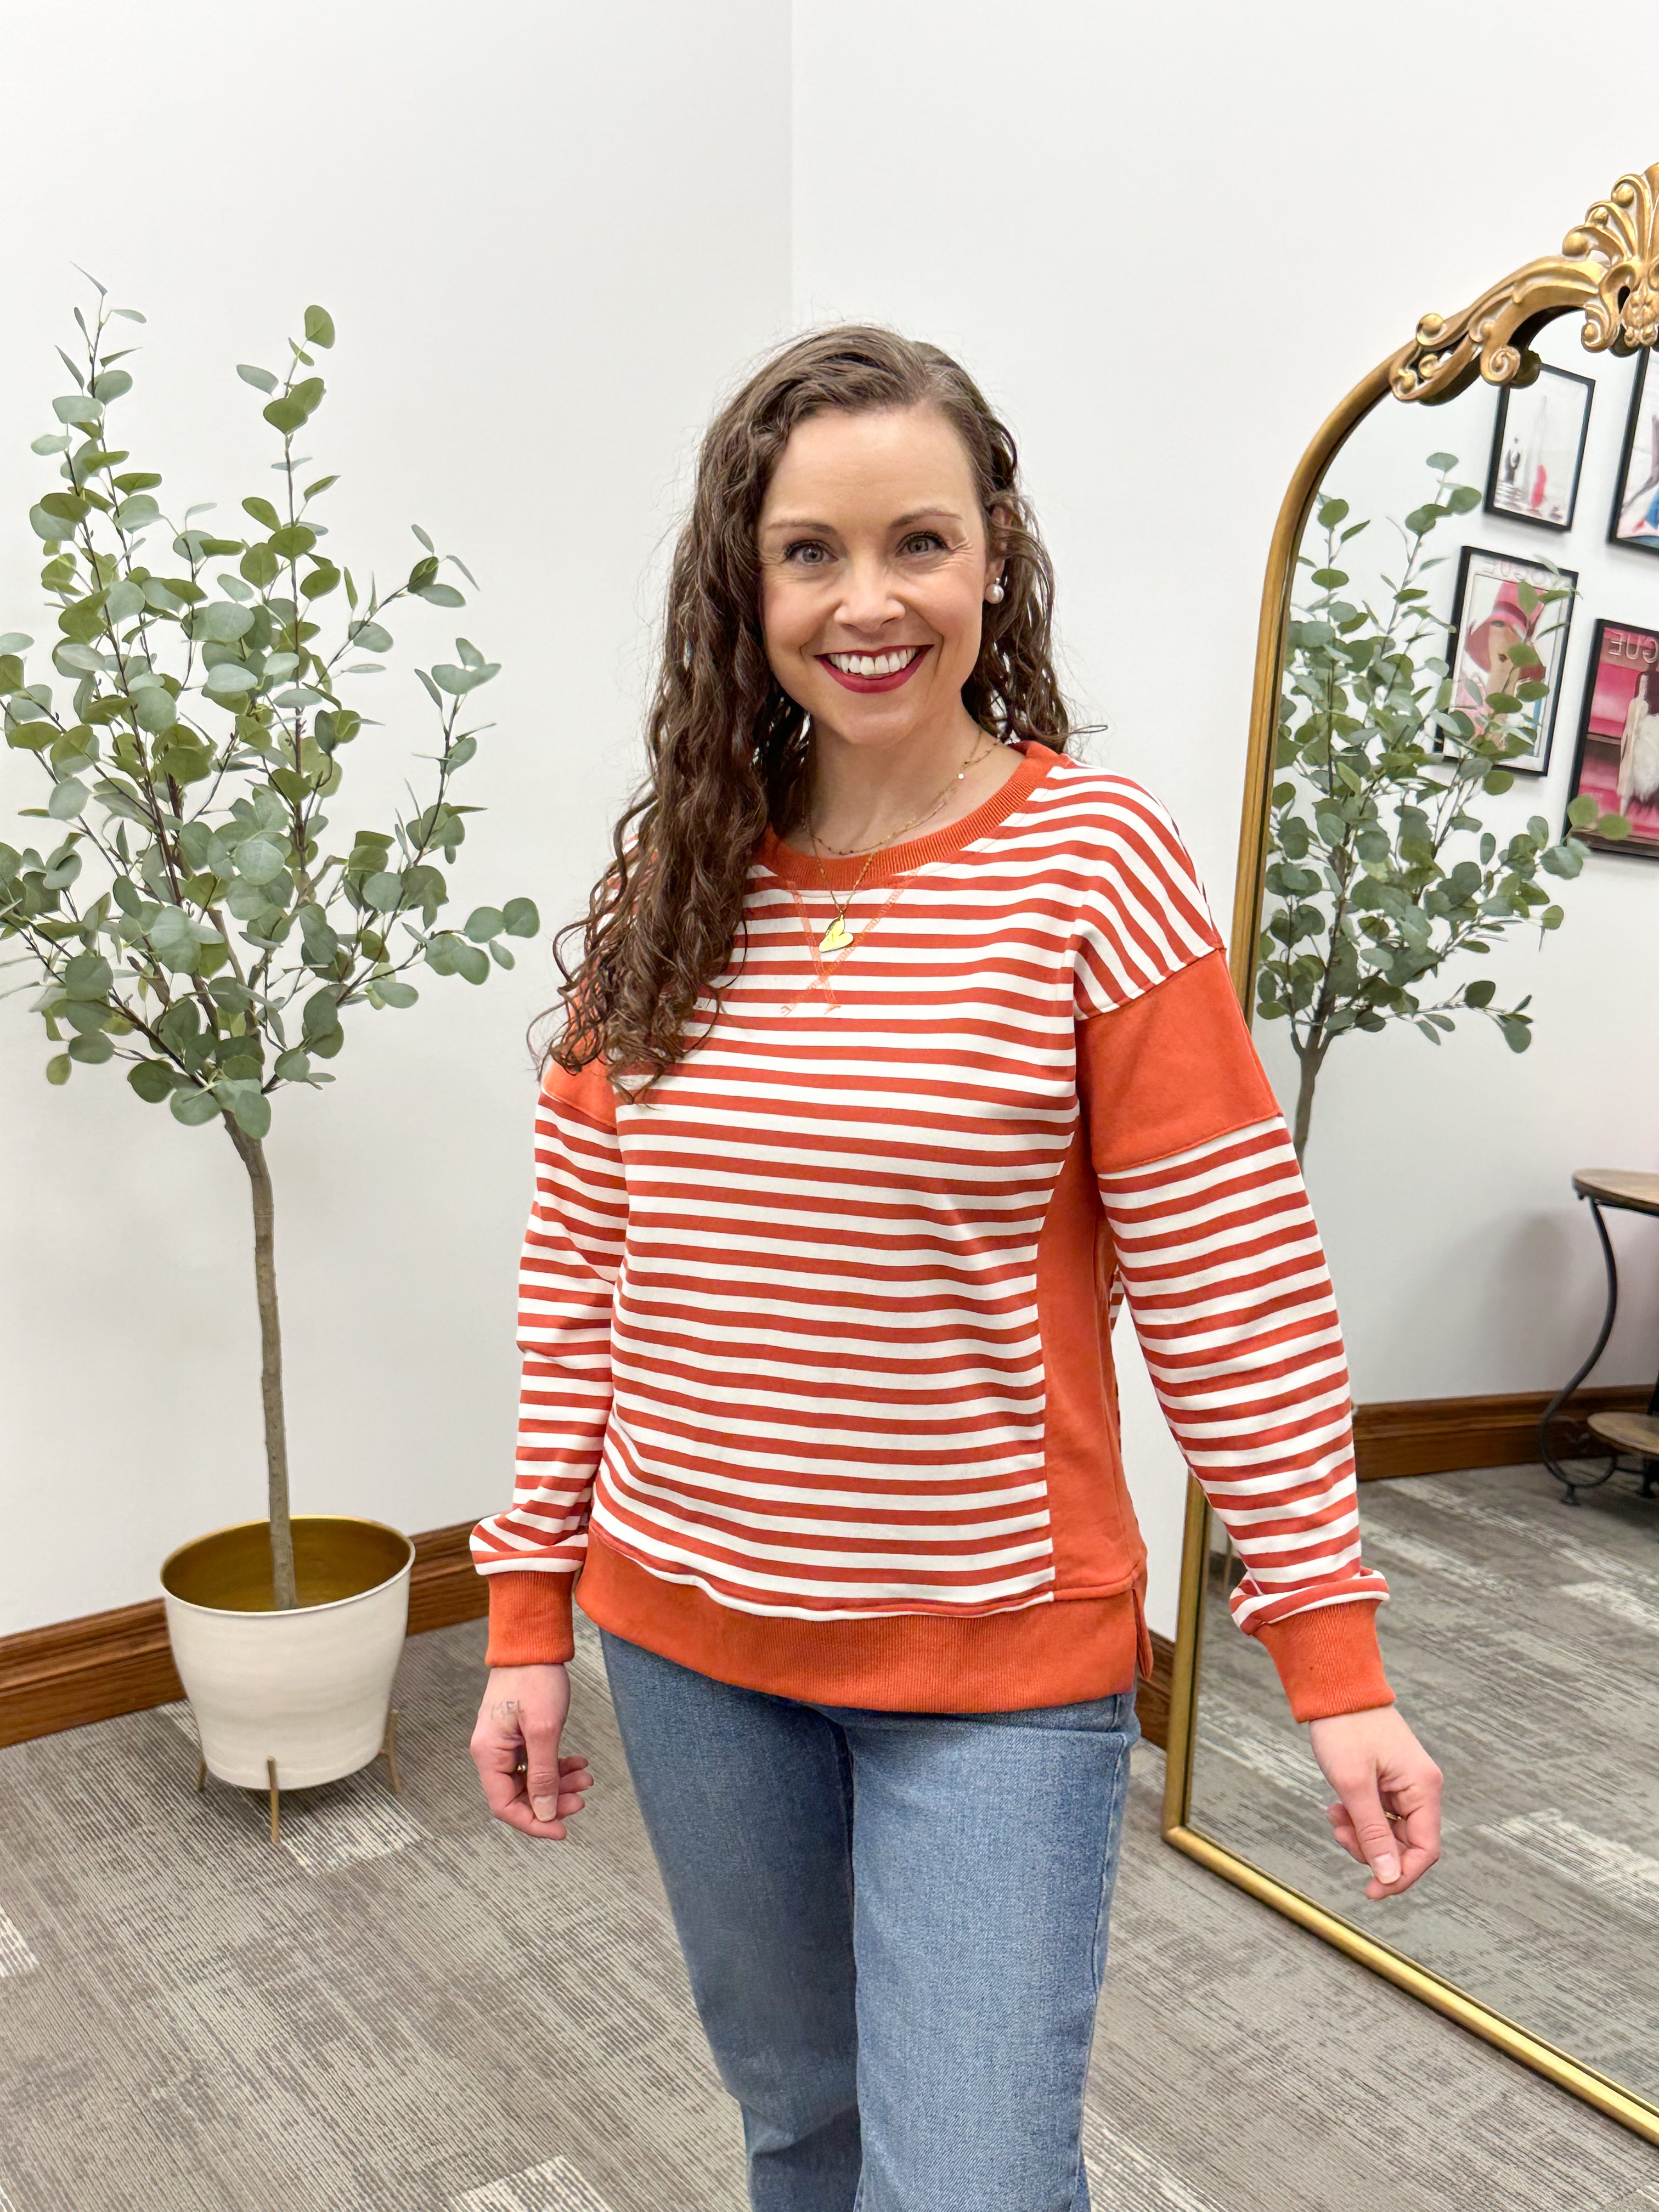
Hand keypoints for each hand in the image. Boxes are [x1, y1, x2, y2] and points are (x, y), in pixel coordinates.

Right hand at [470, 1663, 592, 1840]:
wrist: (534, 1643)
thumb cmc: (534, 1678)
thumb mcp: (544, 1729)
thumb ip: (543, 1774)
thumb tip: (544, 1812)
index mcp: (488, 1754)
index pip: (505, 1806)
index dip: (534, 1822)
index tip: (562, 1830)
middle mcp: (492, 1752)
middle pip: (520, 1795)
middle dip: (552, 1800)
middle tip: (581, 1799)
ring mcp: (505, 1744)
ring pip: (532, 1780)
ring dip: (559, 1783)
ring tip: (586, 1777)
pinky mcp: (519, 1735)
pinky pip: (537, 1762)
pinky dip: (557, 1766)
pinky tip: (578, 1762)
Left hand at [1309, 1704, 1441, 1900]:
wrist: (1334, 1688)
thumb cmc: (1345, 1729)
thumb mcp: (1353, 1785)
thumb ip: (1373, 1833)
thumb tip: (1389, 1877)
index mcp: (1424, 1789)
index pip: (1425, 1850)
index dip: (1400, 1876)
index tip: (1371, 1891)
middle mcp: (1421, 1788)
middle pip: (1406, 1844)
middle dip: (1372, 1849)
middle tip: (1339, 1834)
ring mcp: (1405, 1784)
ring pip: (1389, 1832)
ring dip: (1361, 1833)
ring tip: (1333, 1816)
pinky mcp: (1388, 1780)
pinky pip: (1379, 1814)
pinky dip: (1358, 1818)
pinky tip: (1335, 1807)